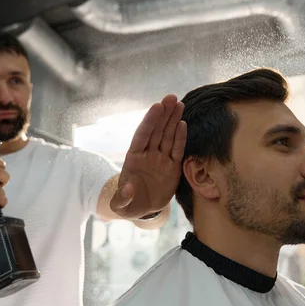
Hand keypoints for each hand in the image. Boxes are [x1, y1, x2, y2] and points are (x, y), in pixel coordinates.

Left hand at [110, 94, 186, 218]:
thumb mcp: (122, 204)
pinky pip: (177, 150)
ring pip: (167, 136)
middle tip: (171, 97)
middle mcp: (148, 155)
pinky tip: (182, 123)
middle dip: (163, 114)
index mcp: (133, 158)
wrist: (142, 208)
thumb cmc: (128, 203)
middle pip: (156, 131)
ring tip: (179, 103)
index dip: (149, 121)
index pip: (142, 136)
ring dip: (173, 120)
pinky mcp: (172, 167)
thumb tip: (127, 190)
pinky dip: (180, 137)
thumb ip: (123, 198)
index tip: (156, 106)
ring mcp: (160, 159)